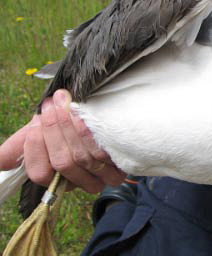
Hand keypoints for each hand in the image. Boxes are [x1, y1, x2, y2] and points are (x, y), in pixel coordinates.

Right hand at [0, 89, 125, 192]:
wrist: (97, 119)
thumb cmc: (63, 129)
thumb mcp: (38, 134)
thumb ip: (19, 146)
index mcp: (55, 176)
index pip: (40, 174)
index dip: (36, 148)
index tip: (35, 122)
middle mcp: (77, 182)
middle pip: (63, 162)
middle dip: (55, 131)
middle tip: (51, 105)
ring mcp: (99, 176)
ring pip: (83, 156)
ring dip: (72, 128)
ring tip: (65, 104)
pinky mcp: (118, 166)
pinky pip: (104, 151)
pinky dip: (92, 132)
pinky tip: (84, 115)